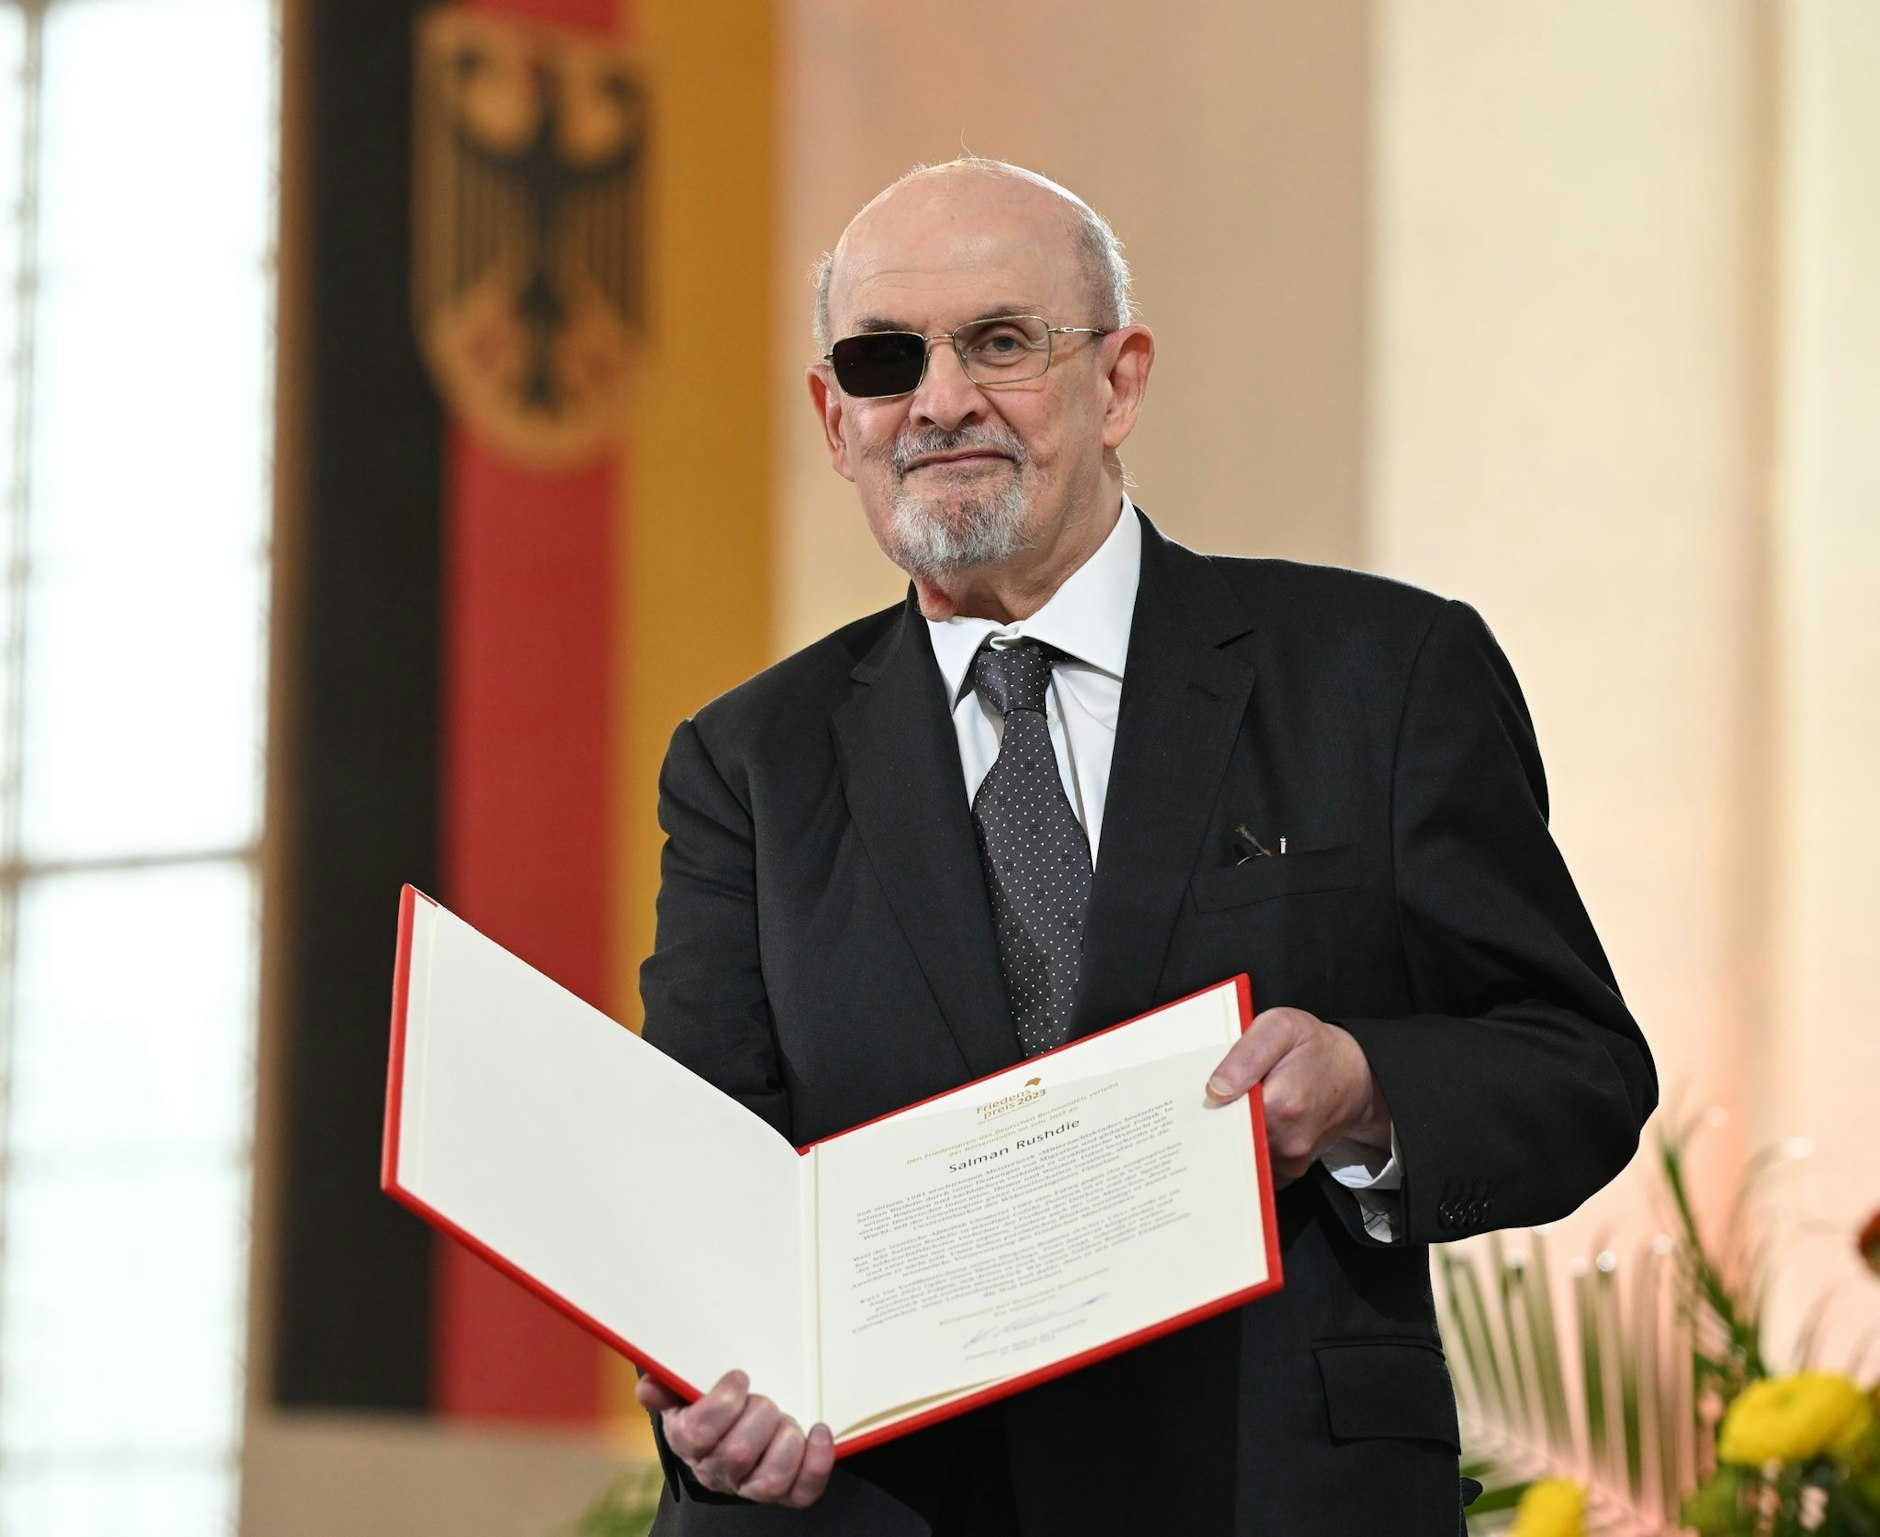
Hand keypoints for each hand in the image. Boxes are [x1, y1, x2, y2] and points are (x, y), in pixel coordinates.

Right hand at [635, 1369, 834, 1506]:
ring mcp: (751, 1486)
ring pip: (770, 1480)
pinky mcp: (784, 1493)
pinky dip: (817, 1463)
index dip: (723, 1401)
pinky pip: (803, 1492)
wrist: (729, 1433)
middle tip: (764, 1399)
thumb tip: (649, 1389)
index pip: (698, 1431)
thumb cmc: (708, 1406)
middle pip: (737, 1453)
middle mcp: (717, 1471)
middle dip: (759, 1416)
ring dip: (786, 1442)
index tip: (740, 1377)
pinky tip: (819, 1432)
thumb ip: (667, 1386)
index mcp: (688, 1442)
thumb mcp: (684, 1393)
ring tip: (787, 1420)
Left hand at [1204, 1006, 1390, 1184]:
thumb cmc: (1314, 1046)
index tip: (1204, 1095)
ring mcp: (1292, 1160)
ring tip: (1242, 1108)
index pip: (1224, 1119)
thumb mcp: (1280, 1027)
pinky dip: (1248, 1150)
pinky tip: (1252, 1125)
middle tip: (1221, 1098)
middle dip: (1219, 1121)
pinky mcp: (1291, 1170)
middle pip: (1230, 1141)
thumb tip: (1216, 1089)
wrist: (1354, 1073)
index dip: (1209, 1107)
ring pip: (1241, 1157)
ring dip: (1234, 1136)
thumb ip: (1246, 1055)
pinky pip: (1256, 1167)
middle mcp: (1289, 1141)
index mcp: (1282, 1104)